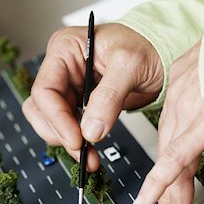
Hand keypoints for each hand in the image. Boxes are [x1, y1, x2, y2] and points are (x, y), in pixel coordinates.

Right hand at [23, 23, 162, 170]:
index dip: (57, 118)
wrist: (160, 57)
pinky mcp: (79, 104)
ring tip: (88, 156)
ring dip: (66, 141)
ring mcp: (69, 87)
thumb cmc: (146, 47)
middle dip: (61, 133)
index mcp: (64, 49)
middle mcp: (61, 68)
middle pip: (42, 109)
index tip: (76, 140)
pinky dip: (76, 142)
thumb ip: (110, 96)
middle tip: (81, 152)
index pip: (45, 90)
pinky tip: (90, 152)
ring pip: (50, 122)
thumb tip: (91, 130)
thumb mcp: (130, 64)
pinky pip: (68, 127)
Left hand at [133, 39, 203, 203]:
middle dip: (165, 186)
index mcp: (184, 91)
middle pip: (167, 153)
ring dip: (168, 194)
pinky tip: (149, 199)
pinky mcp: (201, 127)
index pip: (170, 134)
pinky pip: (177, 159)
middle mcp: (181, 105)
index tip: (163, 176)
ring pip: (171, 163)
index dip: (165, 160)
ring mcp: (189, 116)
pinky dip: (161, 181)